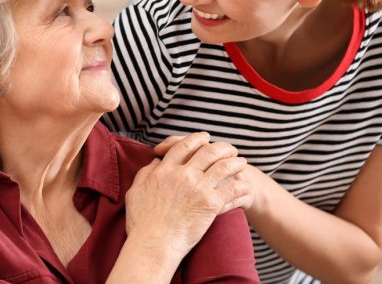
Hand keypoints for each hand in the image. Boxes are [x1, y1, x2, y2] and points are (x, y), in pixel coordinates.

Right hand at [125, 132, 250, 257]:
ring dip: (235, 162)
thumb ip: (146, 173)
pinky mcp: (210, 203)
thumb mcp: (135, 190)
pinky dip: (241, 185)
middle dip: (221, 147)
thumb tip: (156, 161)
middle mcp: (183, 174)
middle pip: (207, 151)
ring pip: (223, 166)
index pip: (184, 145)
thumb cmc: (141, 222)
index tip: (204, 138)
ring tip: (241, 162)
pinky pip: (232, 188)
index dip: (197, 139)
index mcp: (165, 169)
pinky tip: (245, 185)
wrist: (153, 243)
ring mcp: (198, 187)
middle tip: (228, 148)